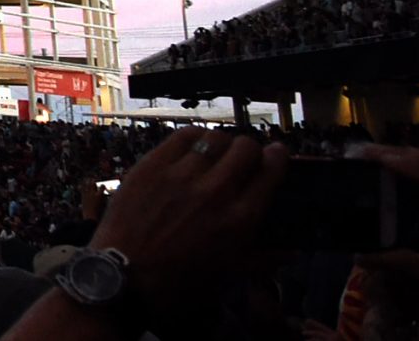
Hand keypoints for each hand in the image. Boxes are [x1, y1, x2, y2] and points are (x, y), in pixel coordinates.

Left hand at [91, 129, 287, 313]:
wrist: (125, 276)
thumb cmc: (181, 282)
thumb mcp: (230, 274)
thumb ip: (265, 259)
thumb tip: (293, 253)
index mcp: (240, 219)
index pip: (271, 172)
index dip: (278, 158)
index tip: (277, 153)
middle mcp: (215, 191)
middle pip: (245, 148)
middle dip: (250, 149)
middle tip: (244, 156)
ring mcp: (181, 175)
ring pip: (214, 138)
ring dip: (222, 143)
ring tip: (218, 152)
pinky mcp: (152, 165)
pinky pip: (182, 136)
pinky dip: (195, 136)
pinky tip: (195, 145)